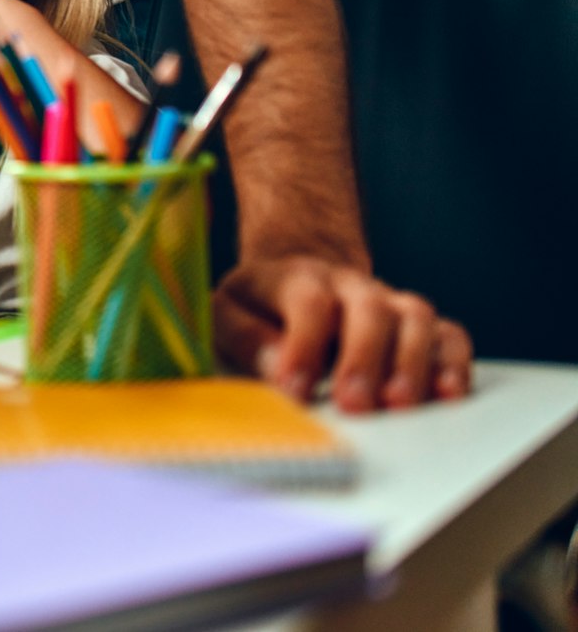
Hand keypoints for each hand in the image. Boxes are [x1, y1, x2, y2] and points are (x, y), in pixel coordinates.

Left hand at [213, 255, 472, 410]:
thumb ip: (245, 336)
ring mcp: (390, 302)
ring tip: (401, 404)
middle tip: (355, 405)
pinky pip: (449, 335)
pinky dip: (454, 362)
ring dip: (413, 363)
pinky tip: (448, 394)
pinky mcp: (419, 326)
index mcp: (298, 277)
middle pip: (370, 309)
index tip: (295, 390)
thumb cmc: (260, 307)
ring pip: (416, 318)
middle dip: (364, 359)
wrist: (300, 280)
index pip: (308, 301)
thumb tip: (277, 367)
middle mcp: (351, 285)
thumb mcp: (228, 312)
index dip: (303, 346)